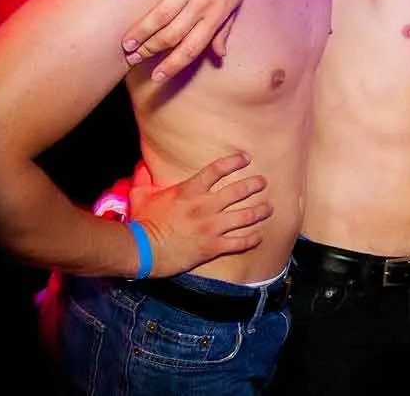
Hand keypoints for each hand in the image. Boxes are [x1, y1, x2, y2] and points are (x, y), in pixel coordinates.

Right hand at [105, 0, 263, 80]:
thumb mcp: (236, 3)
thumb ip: (224, 29)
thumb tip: (220, 55)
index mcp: (216, 15)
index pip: (193, 48)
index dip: (174, 65)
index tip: (157, 78)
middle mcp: (202, 2)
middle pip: (172, 34)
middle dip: (150, 50)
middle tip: (131, 58)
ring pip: (160, 14)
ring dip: (140, 30)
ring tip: (124, 42)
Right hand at [128, 152, 272, 277]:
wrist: (142, 251)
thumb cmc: (141, 223)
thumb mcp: (140, 195)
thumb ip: (144, 177)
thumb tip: (142, 165)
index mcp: (189, 191)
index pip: (217, 170)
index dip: (234, 161)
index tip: (246, 158)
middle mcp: (205, 206)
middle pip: (238, 191)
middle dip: (255, 185)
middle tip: (263, 182)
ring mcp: (211, 227)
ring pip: (245, 217)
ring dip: (260, 211)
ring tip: (269, 208)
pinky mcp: (213, 247)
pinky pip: (240, 242)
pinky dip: (252, 239)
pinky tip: (259, 236)